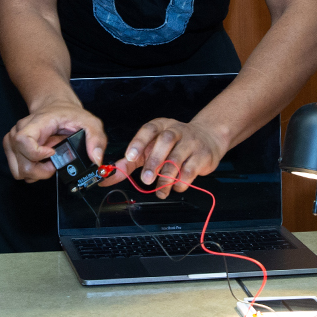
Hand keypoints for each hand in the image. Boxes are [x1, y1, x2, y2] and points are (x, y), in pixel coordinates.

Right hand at [2, 102, 106, 182]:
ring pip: (19, 171)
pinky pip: (18, 171)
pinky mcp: (12, 150)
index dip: (37, 154)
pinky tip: (43, 161)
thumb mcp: (90, 122)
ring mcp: (13, 141)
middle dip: (43, 170)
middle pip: (23, 164)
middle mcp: (20, 131)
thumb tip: (95, 159)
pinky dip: (32, 172)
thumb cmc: (68, 114)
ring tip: (50, 159)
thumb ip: (96, 138)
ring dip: (37, 172)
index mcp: (36, 123)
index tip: (52, 153)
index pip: (23, 140)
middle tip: (56, 160)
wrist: (55, 107)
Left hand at [101, 119, 228, 198]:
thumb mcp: (151, 148)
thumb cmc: (173, 146)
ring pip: (178, 158)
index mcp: (161, 126)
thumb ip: (130, 161)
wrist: (208, 138)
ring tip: (160, 190)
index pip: (148, 129)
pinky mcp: (203, 155)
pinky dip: (181, 182)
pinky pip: (190, 170)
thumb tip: (108, 175)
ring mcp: (191, 142)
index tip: (130, 156)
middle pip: (165, 142)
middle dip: (154, 161)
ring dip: (166, 177)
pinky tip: (175, 187)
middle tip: (146, 179)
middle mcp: (176, 130)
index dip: (139, 142)